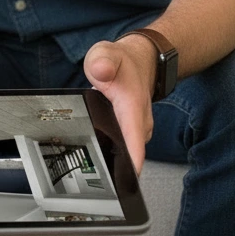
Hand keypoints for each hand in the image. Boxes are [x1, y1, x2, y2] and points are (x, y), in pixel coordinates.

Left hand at [82, 36, 156, 173]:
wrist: (140, 61)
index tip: (125, 182)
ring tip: (94, 172)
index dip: (131, 163)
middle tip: (97, 182)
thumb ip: (102, 61)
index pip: (134, 140)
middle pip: (131, 155)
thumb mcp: (105, 54)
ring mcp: (137, 130)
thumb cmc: (122, 62)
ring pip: (127, 153)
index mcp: (133, 106)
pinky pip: (123, 148)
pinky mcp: (133, 133)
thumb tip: (101, 70)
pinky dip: (113, 152)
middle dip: (116, 170)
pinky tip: (98, 156)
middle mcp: (140, 123)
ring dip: (114, 162)